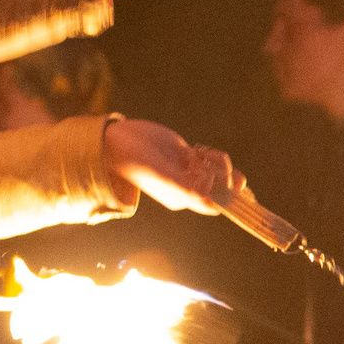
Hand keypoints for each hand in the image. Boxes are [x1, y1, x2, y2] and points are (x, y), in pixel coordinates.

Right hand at [101, 119, 237, 214]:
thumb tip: (211, 201)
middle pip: (221, 189)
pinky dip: (212, 155)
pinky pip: (210, 160)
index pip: (213, 204)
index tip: (223, 178)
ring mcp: (188, 171)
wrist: (118, 140)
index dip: (224, 193)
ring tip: (204, 154)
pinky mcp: (187, 156)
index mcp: (181, 198)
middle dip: (225, 176)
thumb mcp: (160, 176)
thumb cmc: (135, 161)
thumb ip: (185, 189)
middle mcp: (187, 187)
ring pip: (218, 173)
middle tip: (213, 162)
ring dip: (220, 163)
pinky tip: (200, 149)